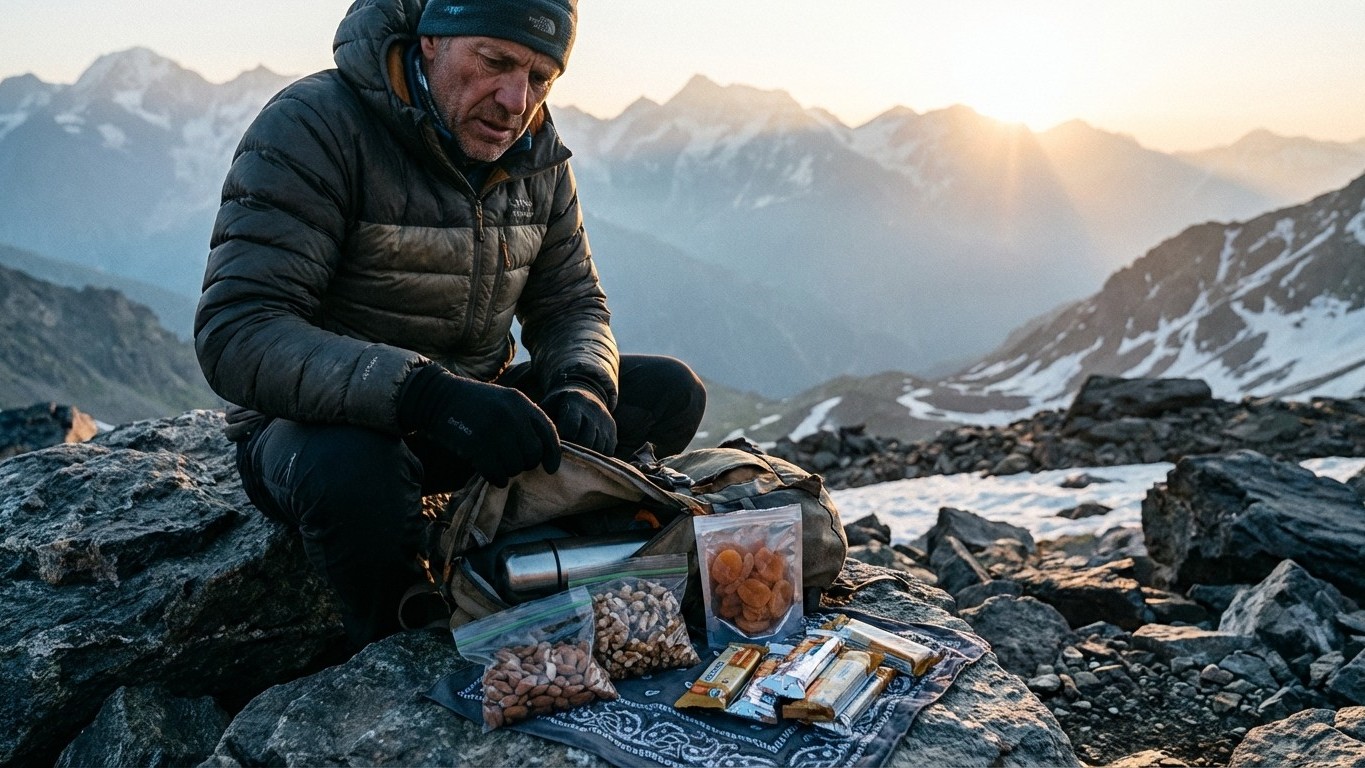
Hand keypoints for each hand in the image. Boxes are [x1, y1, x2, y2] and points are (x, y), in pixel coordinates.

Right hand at [399, 366, 560, 486]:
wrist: (437, 397)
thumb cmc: (473, 404)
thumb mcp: (503, 400)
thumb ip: (524, 419)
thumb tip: (542, 452)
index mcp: (521, 402)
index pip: (548, 433)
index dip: (553, 454)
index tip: (550, 468)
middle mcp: (511, 414)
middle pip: (533, 454)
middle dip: (525, 464)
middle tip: (513, 464)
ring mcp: (494, 429)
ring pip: (515, 467)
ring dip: (509, 472)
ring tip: (500, 467)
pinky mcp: (476, 445)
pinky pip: (496, 473)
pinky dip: (497, 479)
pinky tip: (493, 476)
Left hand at [541, 388, 616, 455]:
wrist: (586, 391)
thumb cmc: (561, 403)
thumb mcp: (550, 403)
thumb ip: (541, 418)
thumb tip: (530, 436)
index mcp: (576, 402)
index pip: (571, 426)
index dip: (562, 440)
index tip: (553, 447)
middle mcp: (594, 412)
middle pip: (586, 441)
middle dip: (574, 452)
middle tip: (562, 459)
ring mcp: (605, 423)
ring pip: (598, 448)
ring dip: (585, 458)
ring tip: (573, 461)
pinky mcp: (612, 432)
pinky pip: (608, 452)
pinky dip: (597, 458)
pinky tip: (585, 459)